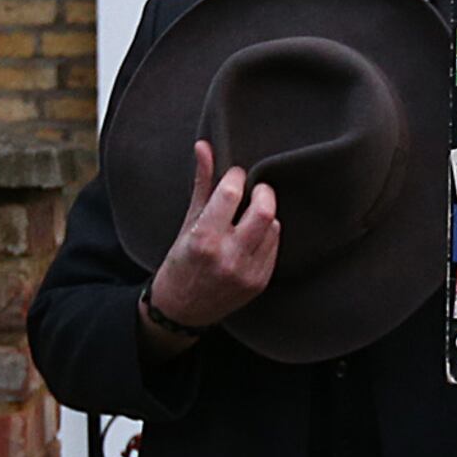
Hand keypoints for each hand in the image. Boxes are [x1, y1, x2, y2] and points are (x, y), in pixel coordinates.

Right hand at [146, 141, 280, 333]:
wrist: (181, 310)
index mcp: (204, 238)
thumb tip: (204, 146)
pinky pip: (275, 246)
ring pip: (274, 227)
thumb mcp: (187, 222)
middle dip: (263, 192)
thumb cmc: (180, 262)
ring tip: (249, 215)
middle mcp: (228, 256)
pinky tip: (251, 236)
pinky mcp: (260, 282)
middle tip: (255, 189)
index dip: (237, 176)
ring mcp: (247, 272)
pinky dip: (267, 235)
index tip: (235, 174)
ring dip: (266, 215)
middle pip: (265, 211)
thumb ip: (201, 183)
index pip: (232, 193)